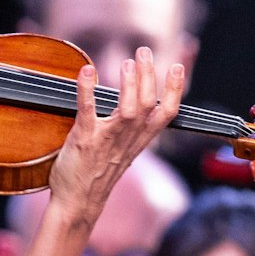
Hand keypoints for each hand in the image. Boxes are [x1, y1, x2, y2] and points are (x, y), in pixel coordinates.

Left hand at [44, 48, 185, 224]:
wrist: (77, 203)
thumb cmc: (95, 175)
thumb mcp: (121, 151)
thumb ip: (129, 129)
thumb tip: (132, 104)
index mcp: (138, 140)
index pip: (166, 113)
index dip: (175, 89)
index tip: (178, 66)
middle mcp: (127, 139)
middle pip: (149, 103)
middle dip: (149, 75)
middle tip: (144, 51)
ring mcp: (106, 140)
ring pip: (129, 108)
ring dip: (129, 82)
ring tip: (127, 61)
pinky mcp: (84, 141)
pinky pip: (88, 111)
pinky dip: (87, 89)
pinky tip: (87, 71)